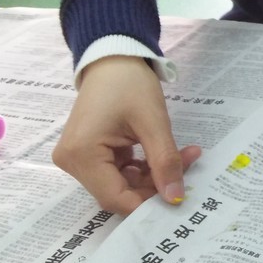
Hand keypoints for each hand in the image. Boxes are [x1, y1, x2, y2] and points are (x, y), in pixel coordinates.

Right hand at [51, 56, 201, 215]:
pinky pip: (117, 171)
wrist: (113, 58)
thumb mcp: (153, 122)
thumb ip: (165, 162)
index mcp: (80, 155)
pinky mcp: (88, 153)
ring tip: (185, 155)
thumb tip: (175, 199)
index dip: (147, 203)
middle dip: (155, 184)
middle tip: (190, 165)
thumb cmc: (130, 84)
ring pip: (120, 183)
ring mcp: (77, 158)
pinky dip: (142, 167)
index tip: (180, 197)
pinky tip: (164, 154)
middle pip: (117, 191)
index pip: (115, 197)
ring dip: (152, 175)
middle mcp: (72, 162)